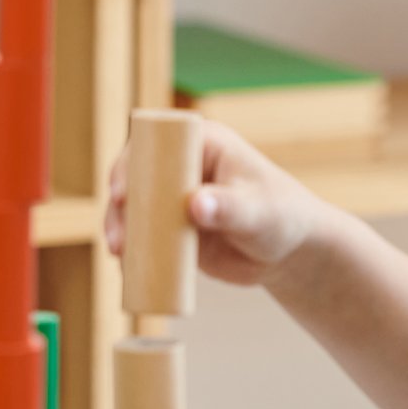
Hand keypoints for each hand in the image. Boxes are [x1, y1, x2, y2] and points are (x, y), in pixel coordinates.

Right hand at [103, 117, 334, 288]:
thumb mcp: (257, 212)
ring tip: (119, 254)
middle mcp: (182, 166)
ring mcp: (173, 198)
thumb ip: (229, 207)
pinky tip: (124, 266)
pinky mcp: (171, 227)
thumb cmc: (283, 218)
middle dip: (119, 203)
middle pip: (134, 175)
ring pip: (134, 207)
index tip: (122, 193)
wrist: (289, 254)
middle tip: (118, 236)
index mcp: (202, 143)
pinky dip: (131, 248)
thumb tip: (195, 204)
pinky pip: (143, 235)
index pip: (155, 142)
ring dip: (120, 228)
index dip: (132, 163)